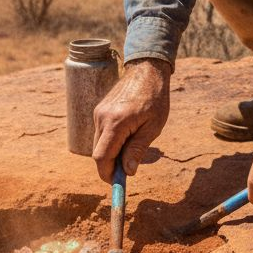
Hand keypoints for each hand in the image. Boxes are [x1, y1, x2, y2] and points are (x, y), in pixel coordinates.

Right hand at [91, 58, 171, 182]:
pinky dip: (110, 142)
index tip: (117, 183)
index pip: (102, 157)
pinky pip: (101, 133)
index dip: (107, 174)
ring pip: (98, 143)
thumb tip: (128, 172)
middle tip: (127, 172)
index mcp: (115, 122)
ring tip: (131, 149)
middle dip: (109, 166)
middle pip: (97, 153)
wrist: (147, 70)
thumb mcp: (153, 126)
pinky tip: (127, 137)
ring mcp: (98, 112)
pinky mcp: (99, 110)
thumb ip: (138, 149)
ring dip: (110, 153)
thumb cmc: (155, 98)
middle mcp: (102, 117)